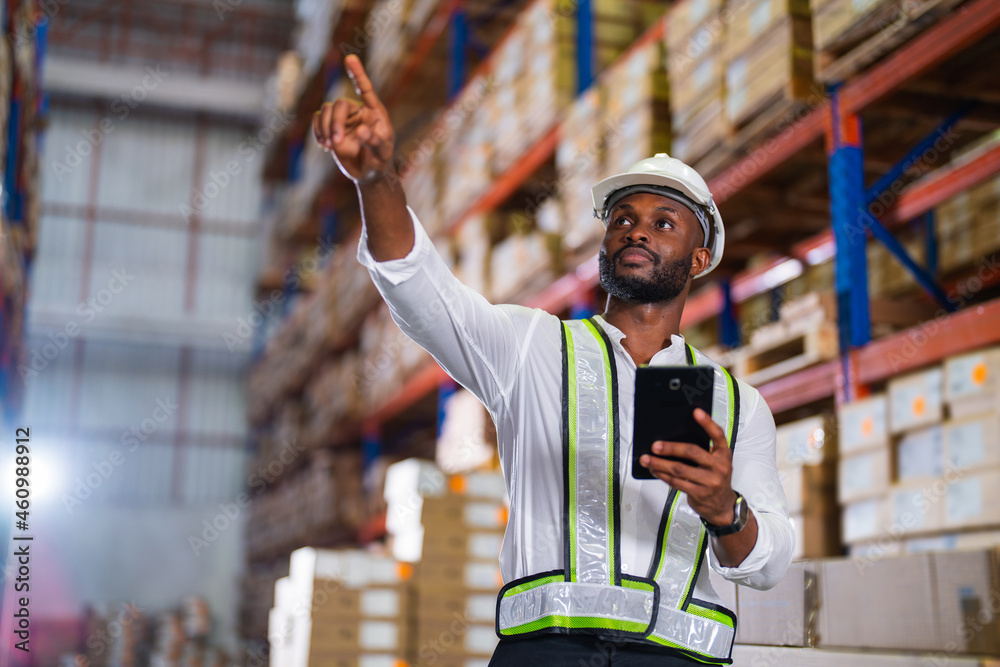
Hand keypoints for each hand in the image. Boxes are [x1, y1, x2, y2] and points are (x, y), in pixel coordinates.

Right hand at [313, 54, 394, 183]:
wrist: (368, 173)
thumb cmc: (380, 161)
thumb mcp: (383, 153)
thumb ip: (374, 141)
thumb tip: (361, 129)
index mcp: (374, 112)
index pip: (365, 89)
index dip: (357, 74)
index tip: (350, 59)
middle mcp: (358, 111)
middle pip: (339, 104)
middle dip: (334, 122)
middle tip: (336, 143)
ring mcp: (343, 118)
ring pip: (326, 110)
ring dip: (324, 127)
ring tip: (330, 146)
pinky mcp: (330, 127)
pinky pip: (317, 119)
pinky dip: (317, 131)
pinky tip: (324, 146)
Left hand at [639, 408, 737, 525]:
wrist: (722, 505)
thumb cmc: (715, 478)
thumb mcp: (716, 462)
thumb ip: (704, 451)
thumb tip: (674, 438)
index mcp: (724, 454)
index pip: (717, 435)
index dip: (707, 423)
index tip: (696, 412)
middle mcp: (720, 466)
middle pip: (692, 452)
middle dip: (671, 448)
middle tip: (655, 445)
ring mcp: (710, 481)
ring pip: (680, 469)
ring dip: (660, 463)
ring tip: (647, 459)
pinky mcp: (700, 493)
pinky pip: (677, 482)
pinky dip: (663, 475)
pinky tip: (654, 470)